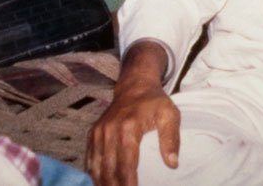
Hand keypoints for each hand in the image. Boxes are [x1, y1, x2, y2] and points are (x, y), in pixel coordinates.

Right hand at [86, 42, 179, 185]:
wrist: (135, 86)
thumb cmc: (154, 102)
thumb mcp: (170, 115)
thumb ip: (171, 138)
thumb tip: (172, 164)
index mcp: (128, 128)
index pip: (126, 165)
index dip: (129, 184)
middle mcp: (109, 131)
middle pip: (108, 170)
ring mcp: (99, 132)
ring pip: (96, 167)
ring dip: (103, 183)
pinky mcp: (93, 133)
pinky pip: (90, 159)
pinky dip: (94, 174)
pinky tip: (101, 183)